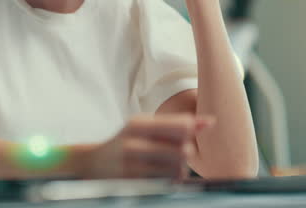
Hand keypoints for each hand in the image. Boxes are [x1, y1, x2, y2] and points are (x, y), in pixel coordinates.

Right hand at [79, 114, 212, 178]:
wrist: (95, 164)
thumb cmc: (127, 142)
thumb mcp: (146, 127)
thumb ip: (177, 124)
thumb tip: (210, 122)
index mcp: (139, 124)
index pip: (182, 125)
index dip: (192, 131)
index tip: (188, 134)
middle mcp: (134, 143)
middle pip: (184, 149)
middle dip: (187, 152)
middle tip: (178, 152)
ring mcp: (133, 165)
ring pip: (178, 169)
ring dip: (180, 169)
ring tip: (169, 165)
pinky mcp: (135, 183)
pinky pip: (167, 183)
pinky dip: (171, 180)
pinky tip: (161, 175)